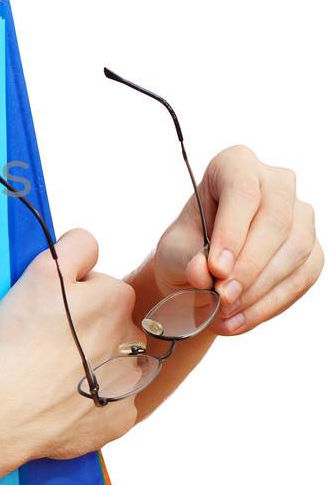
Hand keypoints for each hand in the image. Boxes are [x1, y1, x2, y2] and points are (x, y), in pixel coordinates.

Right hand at [0, 228, 143, 461]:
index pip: (98, 284)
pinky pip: (110, 403)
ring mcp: (129, 382)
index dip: (69, 294)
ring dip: (91, 365)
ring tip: (52, 375)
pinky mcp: (119, 418)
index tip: (49, 311)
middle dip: (83, 330)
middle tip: (46, 343)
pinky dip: (90, 403)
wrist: (10, 409)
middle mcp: (133, 339)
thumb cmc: (22, 339)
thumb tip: (91, 244)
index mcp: (117, 299)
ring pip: (111, 363)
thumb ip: (76, 246)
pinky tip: (62, 402)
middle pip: (107, 324)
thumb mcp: (42, 272)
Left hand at [152, 145, 321, 335]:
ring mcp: (300, 215)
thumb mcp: (172, 252)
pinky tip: (241, 320)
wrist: (202, 272)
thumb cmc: (186, 249)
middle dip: (249, 266)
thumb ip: (184, 259)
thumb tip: (202, 271)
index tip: (215, 270)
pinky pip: (303, 276)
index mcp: (235, 164)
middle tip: (222, 298)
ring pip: (295, 249)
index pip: (243, 189)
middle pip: (276, 219)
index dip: (232, 231)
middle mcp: (276, 182)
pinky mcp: (312, 249)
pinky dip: (271, 303)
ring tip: (226, 314)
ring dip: (261, 289)